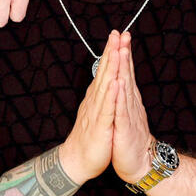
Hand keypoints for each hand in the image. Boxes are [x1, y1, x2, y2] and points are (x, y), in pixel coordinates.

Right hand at [58, 30, 121, 182]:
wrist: (78, 162)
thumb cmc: (90, 139)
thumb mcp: (98, 113)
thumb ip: (101, 96)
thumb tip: (105, 79)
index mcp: (97, 98)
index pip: (105, 71)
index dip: (111, 53)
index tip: (118, 36)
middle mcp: (95, 102)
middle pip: (104, 73)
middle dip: (111, 53)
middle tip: (117, 34)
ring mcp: (97, 113)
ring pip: (105, 86)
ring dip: (111, 68)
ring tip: (117, 51)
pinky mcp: (101, 127)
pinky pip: (107, 109)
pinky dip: (111, 96)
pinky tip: (115, 83)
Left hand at [110, 32, 154, 182]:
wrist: (138, 164)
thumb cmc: (130, 139)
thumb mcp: (126, 113)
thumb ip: (125, 96)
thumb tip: (123, 78)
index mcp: (128, 100)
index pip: (126, 73)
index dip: (124, 54)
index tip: (122, 35)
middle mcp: (131, 104)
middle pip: (127, 75)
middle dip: (124, 54)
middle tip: (123, 35)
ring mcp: (129, 115)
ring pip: (126, 89)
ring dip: (124, 70)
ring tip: (122, 51)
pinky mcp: (125, 129)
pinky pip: (122, 111)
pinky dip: (120, 98)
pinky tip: (119, 84)